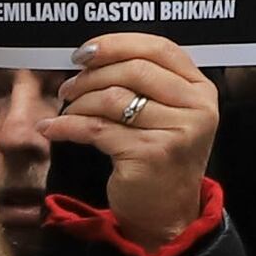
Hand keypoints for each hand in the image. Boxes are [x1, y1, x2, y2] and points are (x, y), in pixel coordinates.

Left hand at [54, 33, 221, 250]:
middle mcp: (197, 108)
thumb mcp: (166, 114)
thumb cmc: (159, 156)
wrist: (167, 212)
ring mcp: (177, 132)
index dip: (117, 43)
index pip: (160, 48)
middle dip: (91, 75)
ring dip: (78, 102)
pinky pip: (96, 128)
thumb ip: (147, 82)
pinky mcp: (150, 154)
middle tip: (68, 87)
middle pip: (134, 69)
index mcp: (202, 90)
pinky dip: (67, 126)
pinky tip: (53, 128)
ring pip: (113, 98)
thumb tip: (93, 55)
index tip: (84, 52)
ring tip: (65, 109)